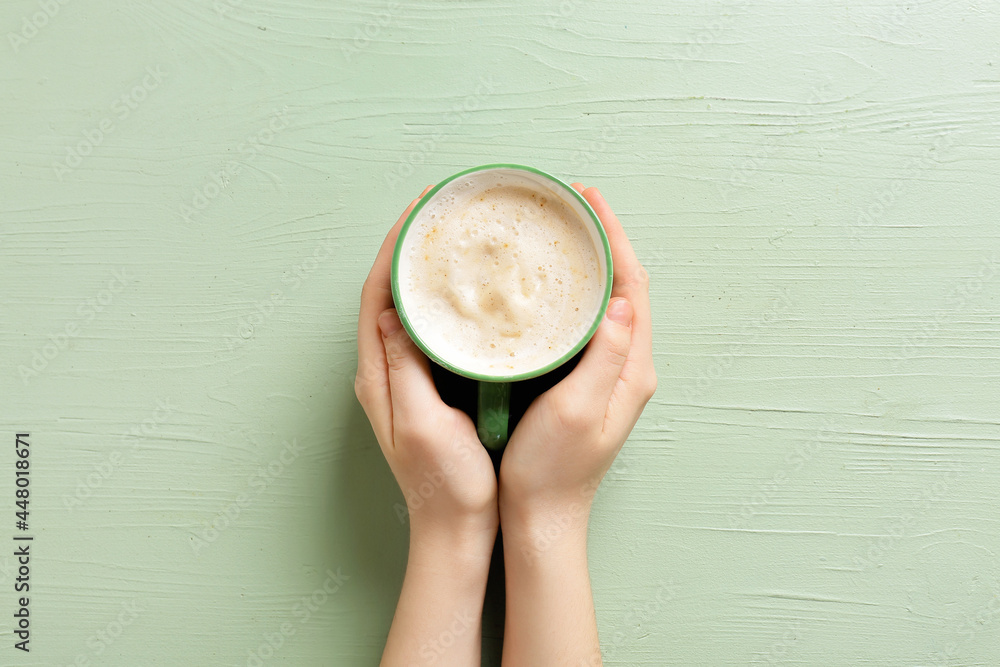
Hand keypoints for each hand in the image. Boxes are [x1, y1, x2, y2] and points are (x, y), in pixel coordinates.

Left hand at [355, 186, 498, 542]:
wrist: (455, 528)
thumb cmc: (443, 484)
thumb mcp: (421, 425)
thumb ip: (404, 370)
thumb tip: (392, 314)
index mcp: (378, 377)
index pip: (377, 296)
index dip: (394, 250)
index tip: (418, 212)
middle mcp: (385, 371)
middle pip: (389, 293)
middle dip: (408, 248)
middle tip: (440, 212)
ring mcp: (405, 379)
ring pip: (409, 308)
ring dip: (424, 271)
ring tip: (453, 238)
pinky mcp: (427, 387)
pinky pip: (429, 330)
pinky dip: (442, 302)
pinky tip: (468, 292)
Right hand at [499, 183, 656, 533]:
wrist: (542, 516)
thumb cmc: (553, 470)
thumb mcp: (579, 411)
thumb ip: (604, 358)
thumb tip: (620, 302)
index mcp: (632, 370)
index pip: (633, 288)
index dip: (615, 240)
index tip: (590, 202)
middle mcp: (628, 368)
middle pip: (624, 288)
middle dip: (604, 242)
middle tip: (573, 206)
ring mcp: (609, 375)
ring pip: (607, 304)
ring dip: (592, 265)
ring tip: (563, 233)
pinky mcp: (588, 382)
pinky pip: (588, 324)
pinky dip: (575, 295)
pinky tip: (551, 286)